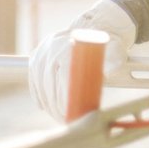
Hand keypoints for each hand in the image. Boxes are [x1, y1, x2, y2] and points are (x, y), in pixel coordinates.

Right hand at [28, 0, 135, 119]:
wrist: (97, 28)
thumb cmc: (108, 46)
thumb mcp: (115, 54)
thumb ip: (112, 63)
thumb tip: (108, 74)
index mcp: (70, 48)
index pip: (63, 80)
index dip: (64, 100)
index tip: (70, 114)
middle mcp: (52, 47)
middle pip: (49, 84)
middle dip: (55, 106)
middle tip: (65, 119)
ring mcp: (43, 50)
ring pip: (40, 82)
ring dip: (47, 103)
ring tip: (58, 115)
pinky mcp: (37, 54)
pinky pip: (34, 78)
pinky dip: (38, 93)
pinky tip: (44, 106)